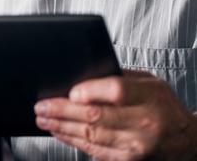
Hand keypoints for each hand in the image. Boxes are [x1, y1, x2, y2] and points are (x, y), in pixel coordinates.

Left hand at [34, 70, 196, 159]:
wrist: (186, 140)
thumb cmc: (163, 106)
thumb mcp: (149, 82)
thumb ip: (120, 77)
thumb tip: (83, 74)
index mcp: (150, 97)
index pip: (116, 91)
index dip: (90, 91)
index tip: (70, 91)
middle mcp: (144, 123)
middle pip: (96, 116)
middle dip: (63, 110)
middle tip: (41, 106)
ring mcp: (136, 146)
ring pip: (91, 136)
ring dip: (62, 127)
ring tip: (43, 119)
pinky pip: (94, 151)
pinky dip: (73, 140)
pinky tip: (59, 132)